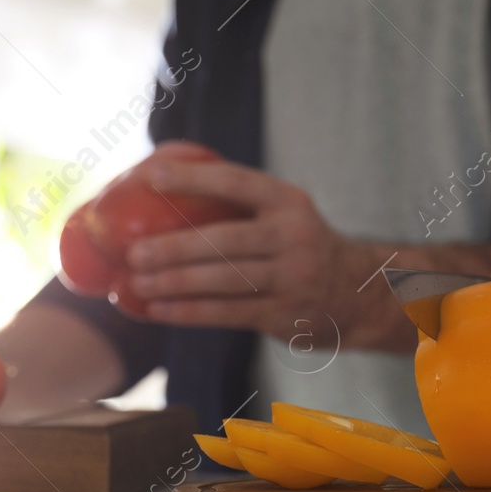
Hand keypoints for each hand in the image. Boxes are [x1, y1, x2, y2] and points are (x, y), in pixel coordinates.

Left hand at [122, 158, 410, 349]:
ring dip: (175, 283)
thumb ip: (240, 204)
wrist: (356, 293)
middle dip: (175, 247)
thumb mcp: (286, 214)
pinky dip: (188, 312)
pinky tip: (158, 310)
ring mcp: (292, 277)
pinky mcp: (285, 313)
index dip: (194, 178)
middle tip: (134, 252)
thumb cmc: (299, 247)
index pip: (236, 182)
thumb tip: (163, 185)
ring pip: (223, 280)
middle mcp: (294, 236)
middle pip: (225, 241)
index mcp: (288, 201)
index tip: (152, 178)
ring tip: (138, 283)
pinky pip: (227, 313)